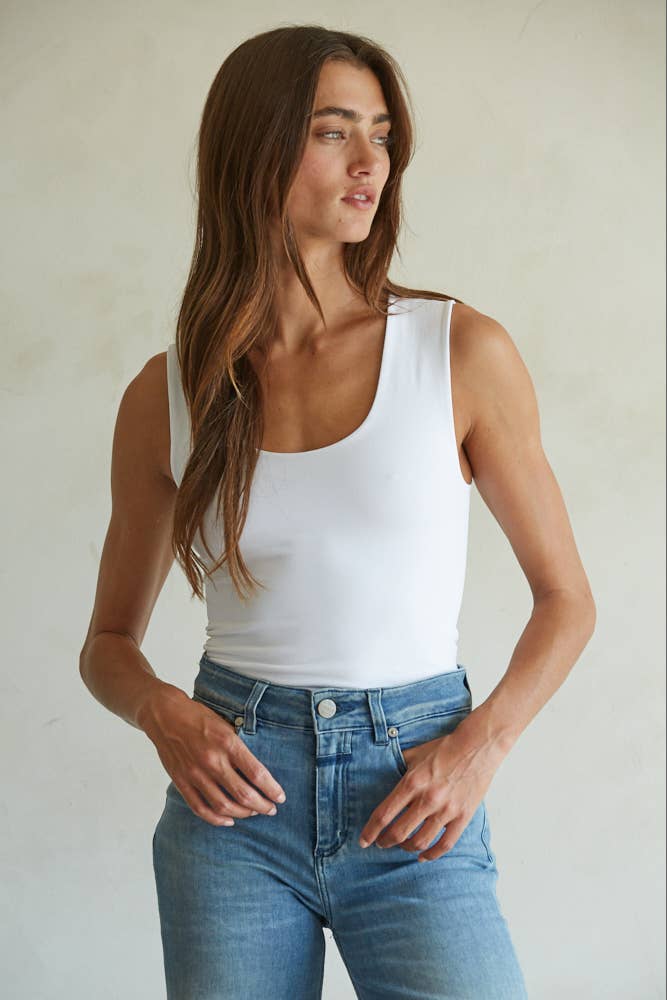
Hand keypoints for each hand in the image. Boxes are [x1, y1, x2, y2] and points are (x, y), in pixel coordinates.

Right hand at [141, 685, 285, 826]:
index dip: (272, 789)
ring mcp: (195, 774)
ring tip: (253, 812)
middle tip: (271, 809)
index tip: (280, 797)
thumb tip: (257, 771)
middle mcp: (212, 761)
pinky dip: (216, 819)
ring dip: (243, 813)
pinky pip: (200, 808)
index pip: (257, 774)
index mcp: (227, 743)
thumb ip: (239, 748)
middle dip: (262, 805)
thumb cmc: (199, 717)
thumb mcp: (225, 725)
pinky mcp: (181, 781)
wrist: (165, 715)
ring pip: (224, 805)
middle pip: (243, 794)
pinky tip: (228, 820)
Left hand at [358, 727, 502, 862]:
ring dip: (406, 848)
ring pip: (420, 841)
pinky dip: (431, 855)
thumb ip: (398, 766)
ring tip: (401, 846)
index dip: (371, 831)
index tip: (363, 840)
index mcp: (412, 782)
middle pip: (399, 832)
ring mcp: (446, 810)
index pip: (384, 814)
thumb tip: (382, 772)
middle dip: (385, 842)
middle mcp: (427, 799)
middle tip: (380, 843)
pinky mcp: (463, 817)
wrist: (477, 746)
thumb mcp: (415, 753)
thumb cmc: (444, 748)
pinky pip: (445, 844)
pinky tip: (423, 856)